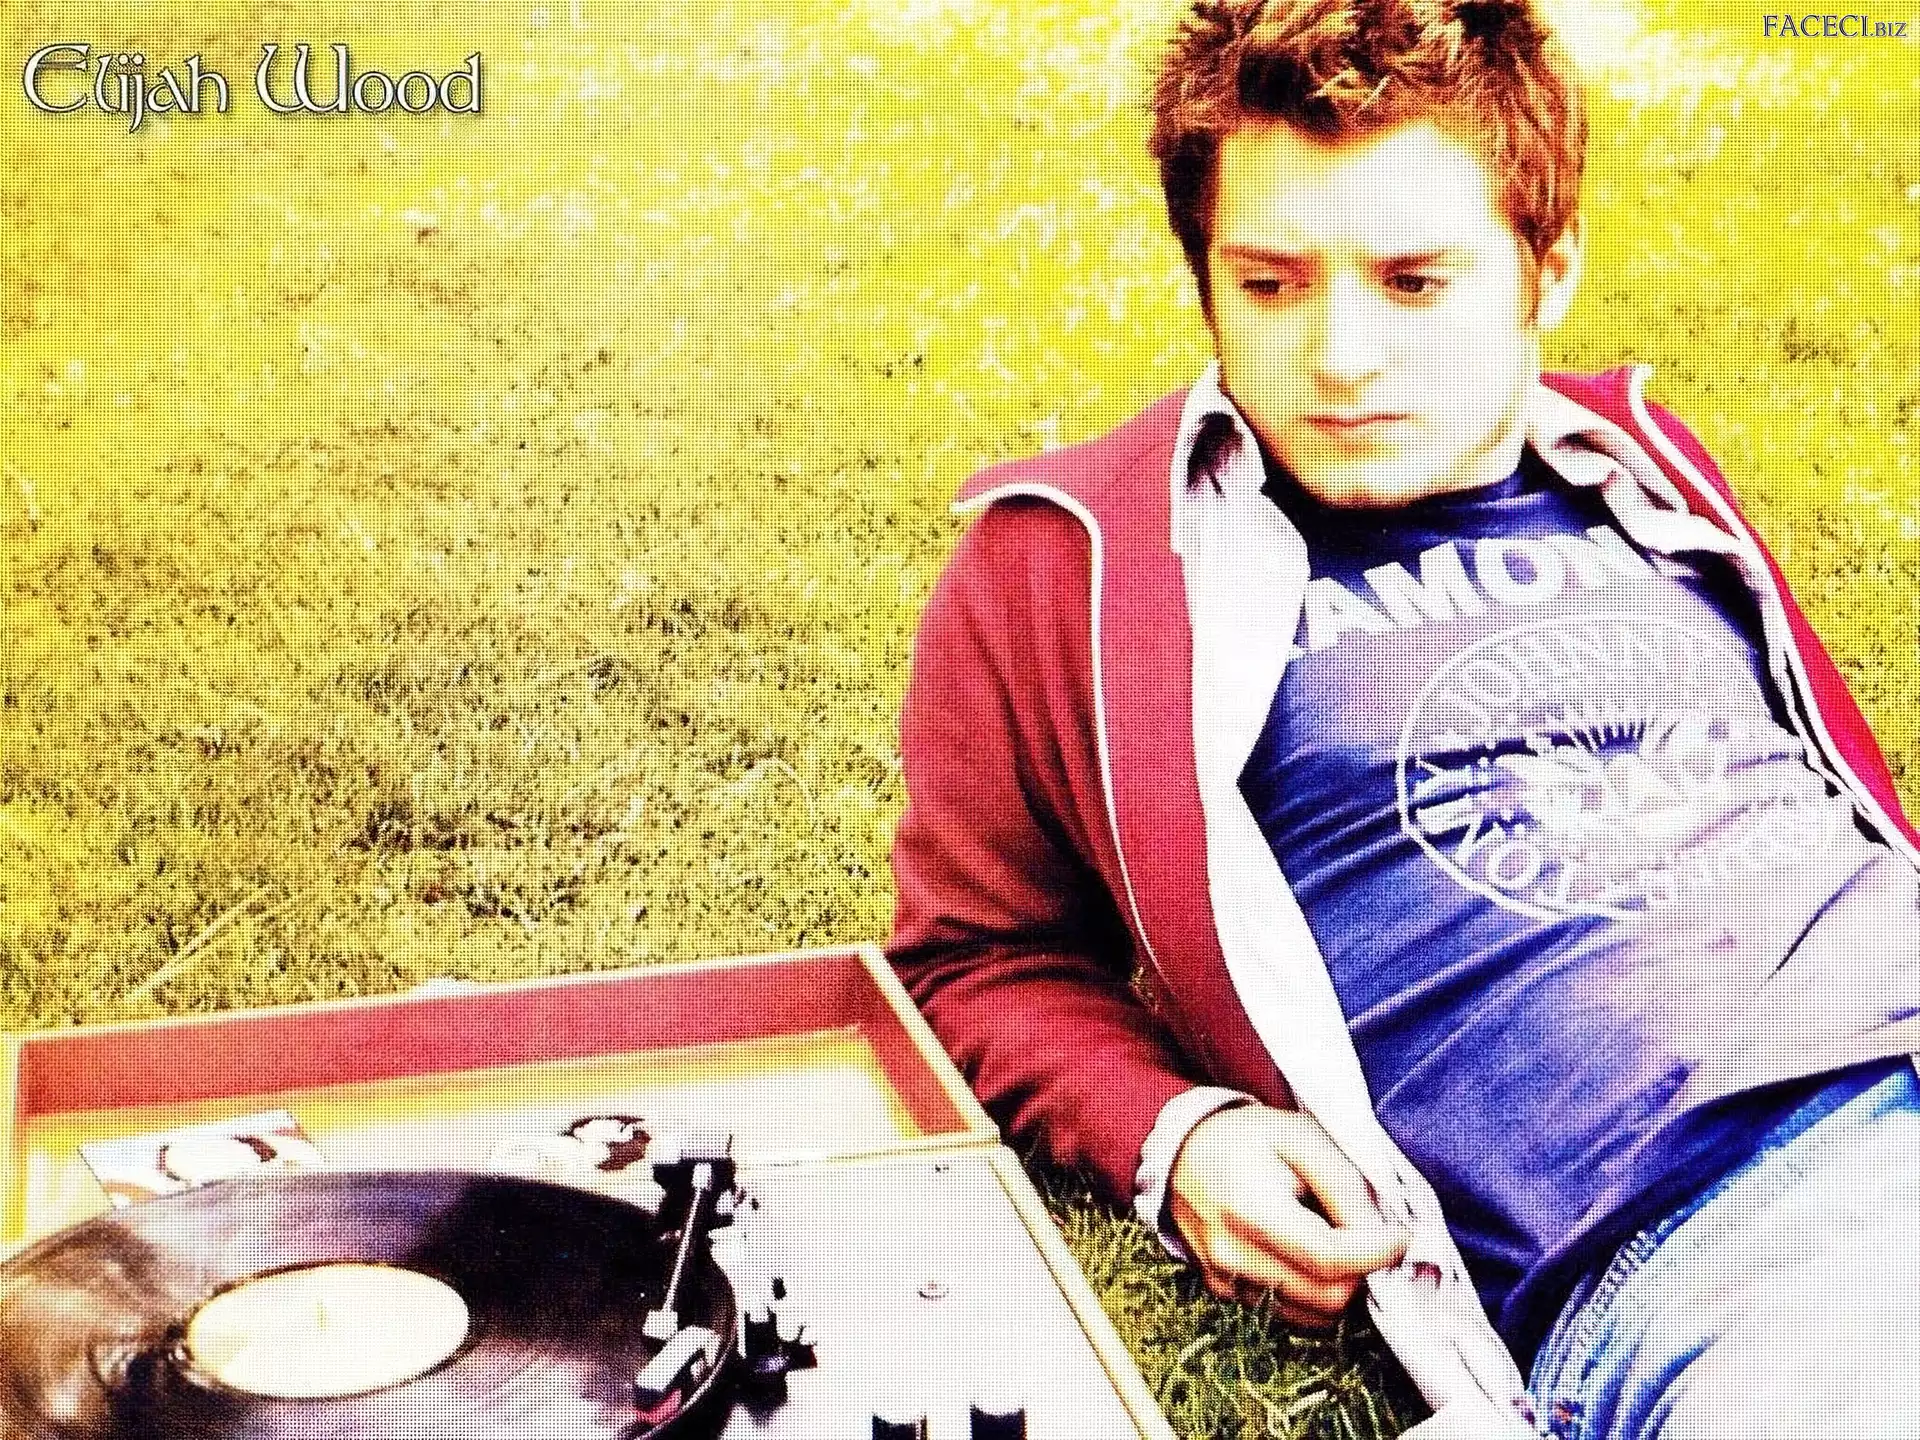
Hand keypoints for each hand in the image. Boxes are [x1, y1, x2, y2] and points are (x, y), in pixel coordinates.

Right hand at [1167, 1104, 1409, 1330]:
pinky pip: (1287, 1310)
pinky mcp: (1223, 1291)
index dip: (1377, 1254)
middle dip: (1362, 1273)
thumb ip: (1345, 1186)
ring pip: (1312, 1313)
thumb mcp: (1301, 1137)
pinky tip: (1303, 1253)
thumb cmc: (1247, 1138)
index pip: (1329, 1258)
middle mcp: (1232, 1254)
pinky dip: (1310, 1292)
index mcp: (1251, 1211)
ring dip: (1338, 1286)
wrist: (1182, 1150)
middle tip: (1369, 1238)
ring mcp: (1225, 1279)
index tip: (1402, 1238)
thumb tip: (1383, 1235)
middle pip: (1327, 1297)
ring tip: (1334, 1242)